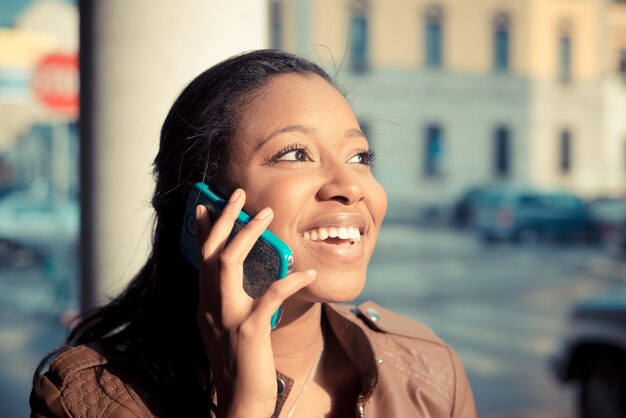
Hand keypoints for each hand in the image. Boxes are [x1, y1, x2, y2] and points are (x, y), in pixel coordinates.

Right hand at [194, 188, 315, 417]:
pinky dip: (289, 281)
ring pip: (229, 263)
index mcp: (205, 304)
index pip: (199, 258)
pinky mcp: (248, 331)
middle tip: (236, 193)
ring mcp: (226, 318)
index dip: (203, 229)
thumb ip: (228, 301)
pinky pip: (270, 296)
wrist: (239, 404)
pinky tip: (306, 272)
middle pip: (209, 251)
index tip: (206, 205)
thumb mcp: (227, 328)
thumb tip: (239, 278)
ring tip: (266, 213)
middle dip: (222, 218)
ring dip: (247, 234)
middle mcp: (209, 306)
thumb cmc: (240, 364)